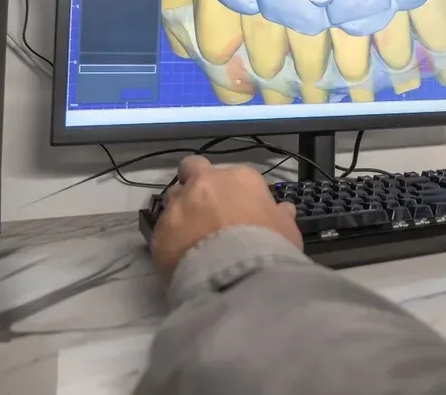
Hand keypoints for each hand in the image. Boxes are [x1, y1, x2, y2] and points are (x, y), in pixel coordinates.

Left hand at [151, 155, 302, 279]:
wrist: (234, 275)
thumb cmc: (267, 245)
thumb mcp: (287, 230)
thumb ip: (280, 216)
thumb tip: (284, 210)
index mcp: (239, 178)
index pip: (235, 175)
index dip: (235, 192)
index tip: (240, 209)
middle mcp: (204, 184)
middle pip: (192, 169)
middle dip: (194, 181)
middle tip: (204, 205)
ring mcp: (178, 207)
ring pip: (172, 198)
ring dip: (180, 210)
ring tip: (191, 235)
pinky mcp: (158, 233)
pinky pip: (162, 231)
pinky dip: (171, 239)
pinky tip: (181, 257)